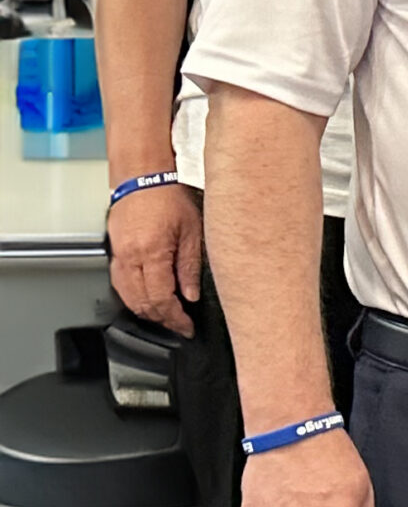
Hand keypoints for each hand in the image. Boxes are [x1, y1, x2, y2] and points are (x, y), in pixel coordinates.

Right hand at [107, 181, 201, 337]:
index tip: (186, 327)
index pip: (162, 299)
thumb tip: (191, 294)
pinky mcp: (114, 253)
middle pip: (142, 303)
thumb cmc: (168, 199)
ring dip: (146, 311)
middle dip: (161, 319)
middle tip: (179, 325)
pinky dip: (133, 297)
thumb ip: (190, 267)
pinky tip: (146, 300)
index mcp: (153, 253)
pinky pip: (120, 284)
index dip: (175, 318)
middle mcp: (131, 258)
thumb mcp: (193, 232)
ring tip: (166, 317)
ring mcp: (119, 256)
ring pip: (128, 297)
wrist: (143, 179)